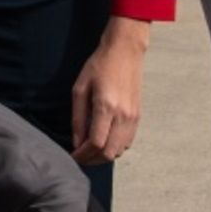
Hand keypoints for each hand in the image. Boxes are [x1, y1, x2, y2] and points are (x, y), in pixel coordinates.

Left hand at [68, 17, 148, 164]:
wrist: (125, 52)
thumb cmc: (99, 66)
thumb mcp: (80, 88)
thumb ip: (78, 117)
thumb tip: (77, 142)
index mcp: (106, 107)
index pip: (96, 143)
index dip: (83, 155)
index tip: (72, 157)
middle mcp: (123, 116)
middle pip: (109, 152)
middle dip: (92, 159)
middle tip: (80, 157)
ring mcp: (133, 117)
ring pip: (120, 150)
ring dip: (104, 156)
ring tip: (90, 151)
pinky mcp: (138, 117)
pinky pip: (128, 142)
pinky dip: (115, 148)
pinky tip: (104, 142)